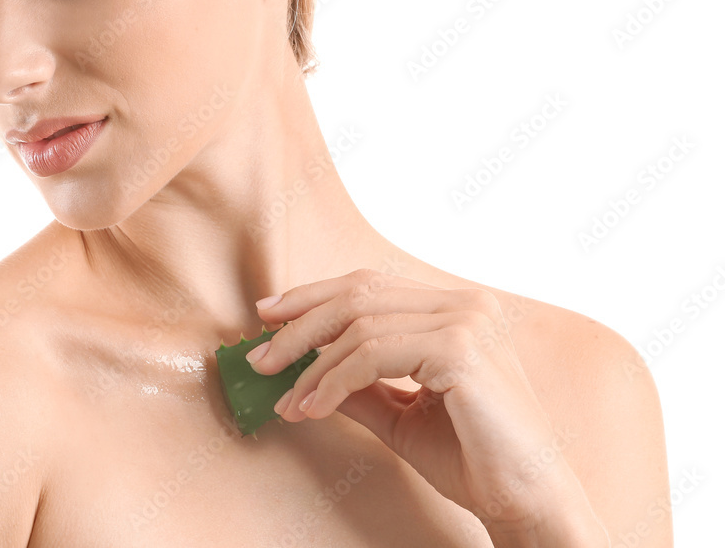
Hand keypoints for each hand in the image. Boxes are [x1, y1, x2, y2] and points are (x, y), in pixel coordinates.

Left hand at [245, 268, 607, 542]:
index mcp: (458, 309)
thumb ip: (358, 384)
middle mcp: (465, 304)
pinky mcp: (460, 348)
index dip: (314, 295)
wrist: (527, 502)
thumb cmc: (472, 458)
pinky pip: (372, 355)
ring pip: (360, 325)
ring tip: (288, 400)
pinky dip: (333, 381)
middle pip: (359, 293)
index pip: (372, 285)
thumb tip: (301, 369)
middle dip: (300, 323)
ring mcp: (466, 321)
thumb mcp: (400, 414)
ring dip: (312, 365)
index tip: (269, 314)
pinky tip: (313, 408)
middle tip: (261, 357)